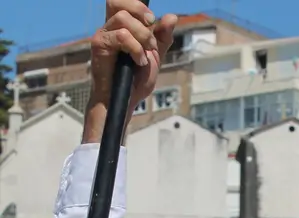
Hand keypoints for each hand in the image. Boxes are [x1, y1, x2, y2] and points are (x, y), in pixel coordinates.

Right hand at [84, 0, 176, 142]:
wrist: (127, 100)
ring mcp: (103, 35)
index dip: (137, 5)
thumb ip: (162, 37)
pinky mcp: (99, 46)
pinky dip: (135, 48)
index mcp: (120, 26)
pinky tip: (139, 61)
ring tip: (145, 54)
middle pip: (118, 2)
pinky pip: (120, 36)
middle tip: (150, 34)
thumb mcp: (155, 56)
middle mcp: (109, 27)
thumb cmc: (136, 81)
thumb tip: (171, 16)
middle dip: (140, 15)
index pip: (122, 1)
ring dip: (141, 36)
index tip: (152, 20)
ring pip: (122, 19)